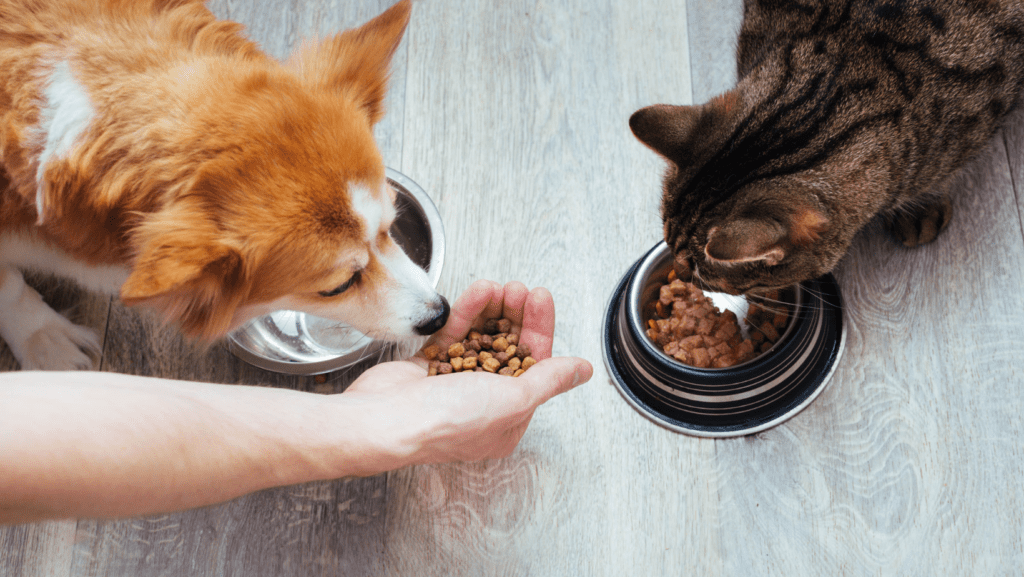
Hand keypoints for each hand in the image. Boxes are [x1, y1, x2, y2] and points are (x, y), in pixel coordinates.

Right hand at [342, 280, 592, 468]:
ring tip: (500, 286)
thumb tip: (582, 370)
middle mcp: (482, 403)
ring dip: (493, 310)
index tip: (540, 298)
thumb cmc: (447, 421)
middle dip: (516, 316)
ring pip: (481, 338)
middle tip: (520, 289)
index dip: (538, 329)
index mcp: (507, 420)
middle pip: (508, 349)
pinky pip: (454, 335)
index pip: (534, 366)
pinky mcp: (428, 367)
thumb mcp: (513, 400)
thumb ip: (548, 380)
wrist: (385, 420)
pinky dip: (467, 313)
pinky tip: (479, 291)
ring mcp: (454, 384)